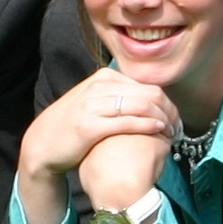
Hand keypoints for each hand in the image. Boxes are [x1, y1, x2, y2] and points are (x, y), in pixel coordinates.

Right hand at [15, 69, 175, 223]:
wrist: (43, 145)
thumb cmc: (72, 127)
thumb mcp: (94, 103)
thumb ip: (117, 98)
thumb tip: (146, 101)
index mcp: (103, 78)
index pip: (146, 85)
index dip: (167, 102)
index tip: (176, 119)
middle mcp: (99, 87)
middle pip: (149, 94)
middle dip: (170, 111)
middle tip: (180, 127)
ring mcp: (93, 105)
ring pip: (142, 105)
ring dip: (164, 119)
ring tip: (174, 133)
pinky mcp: (90, 125)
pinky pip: (127, 122)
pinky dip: (148, 125)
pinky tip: (160, 131)